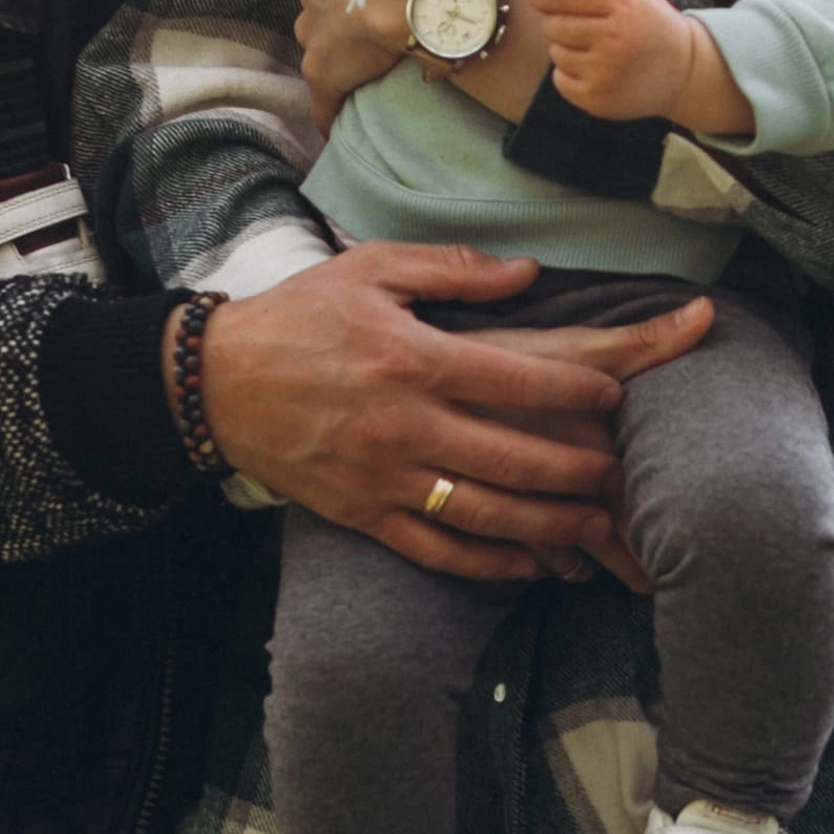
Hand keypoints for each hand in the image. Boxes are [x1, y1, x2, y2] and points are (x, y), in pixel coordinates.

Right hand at [186, 243, 710, 580]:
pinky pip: (438, 551)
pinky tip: (532, 564)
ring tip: (597, 522)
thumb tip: (526, 270)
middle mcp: (404, 426)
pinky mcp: (364, 515)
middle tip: (619, 471)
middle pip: (512, 458)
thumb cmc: (298, 316)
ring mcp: (384, 478)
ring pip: (484, 514)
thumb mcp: (370, 269)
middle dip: (576, 469)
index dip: (574, 392)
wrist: (215, 383)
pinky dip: (490, 565)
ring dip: (549, 524)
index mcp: (412, 359)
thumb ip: (452, 269)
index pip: (515, 380)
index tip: (614, 396)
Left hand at [294, 0, 452, 135]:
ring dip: (336, 60)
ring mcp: (315, 36)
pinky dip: (330, 112)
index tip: (372, 2)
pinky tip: (335, 127)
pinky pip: (324, 102)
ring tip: (362, 73)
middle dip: (338, 24)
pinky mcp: (326, 75)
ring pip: (318, 51)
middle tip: (370, 36)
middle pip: (319, 14)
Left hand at [528, 0, 753, 135]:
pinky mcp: (596, 99)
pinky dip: (568, 73)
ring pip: (555, 52)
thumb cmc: (653, 27)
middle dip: (556, 22)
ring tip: (589, 48)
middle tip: (571, 24)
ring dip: (564, 47)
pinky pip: (559, 79)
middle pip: (554, 25)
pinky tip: (590, 69)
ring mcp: (604, 72)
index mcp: (623, 7)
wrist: (685, 72)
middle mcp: (613, 39)